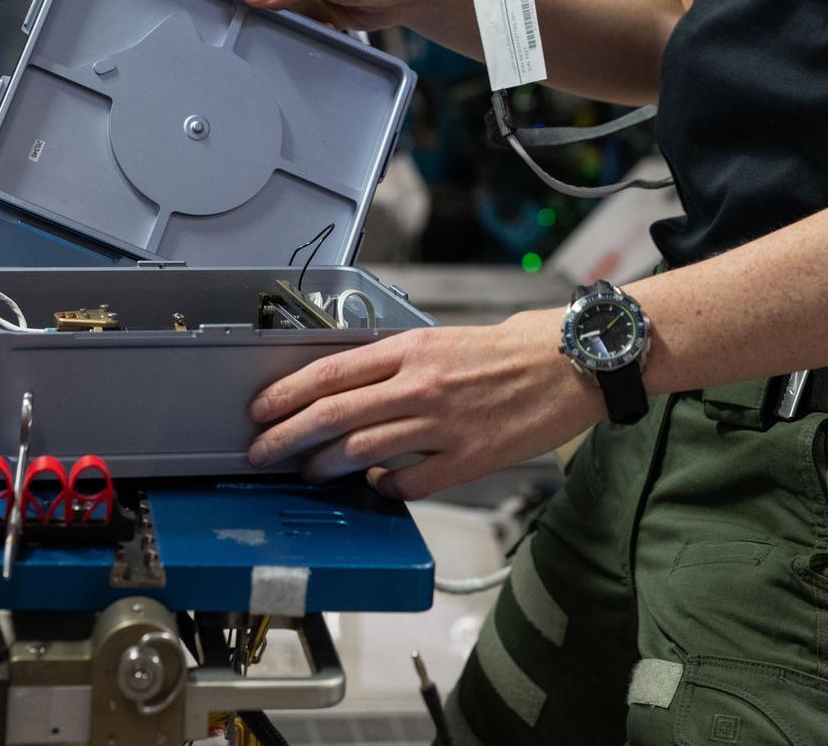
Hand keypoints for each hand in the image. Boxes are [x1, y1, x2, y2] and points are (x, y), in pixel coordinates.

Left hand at [245, 308, 602, 499]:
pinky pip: (408, 482)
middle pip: (334, 413)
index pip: (331, 371)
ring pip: (361, 449)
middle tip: (261, 452)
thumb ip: (395, 363)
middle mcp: (419, 385)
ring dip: (326, 465)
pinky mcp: (466, 460)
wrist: (566, 364)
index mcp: (411, 349)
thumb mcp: (440, 341)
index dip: (287, 393)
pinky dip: (383, 486)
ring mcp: (441, 425)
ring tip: (308, 472)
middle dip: (287, 436)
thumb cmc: (505, 350)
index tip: (260, 410)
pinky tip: (375, 485)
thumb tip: (346, 386)